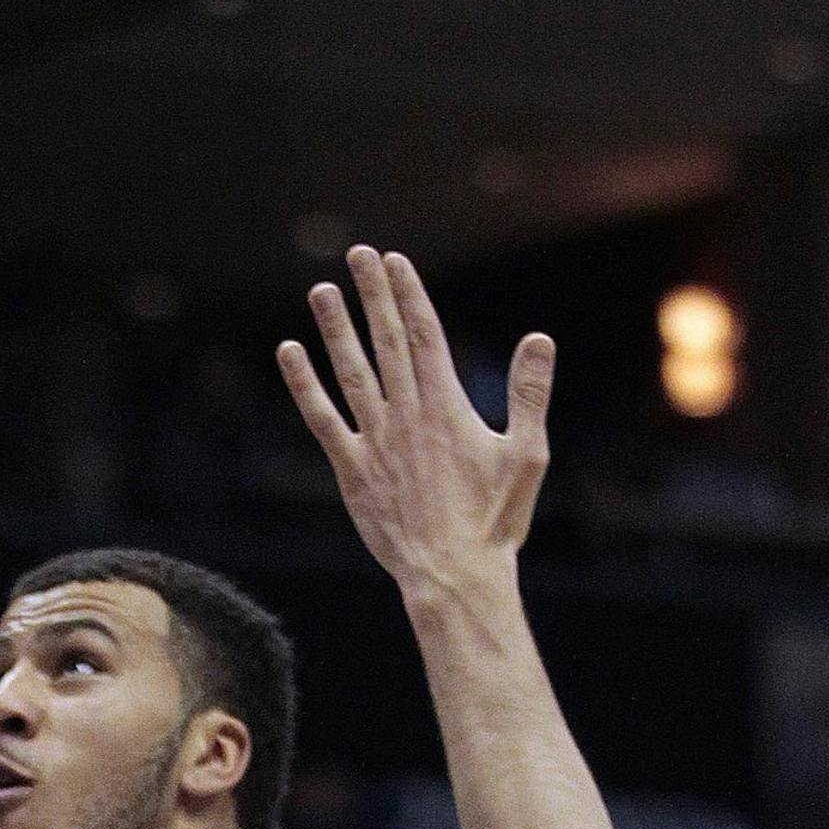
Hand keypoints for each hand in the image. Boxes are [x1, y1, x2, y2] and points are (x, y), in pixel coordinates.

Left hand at [279, 247, 554, 604]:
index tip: (394, 260)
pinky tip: (289, 353)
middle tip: (357, 254)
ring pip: (350, 371)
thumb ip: (529, 394)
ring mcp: (375, 441)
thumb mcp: (526, 454)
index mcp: (447, 406)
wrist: (452, 573)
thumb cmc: (494, 520)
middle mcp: (406, 415)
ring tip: (321, 292)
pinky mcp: (352, 470)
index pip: (424, 334)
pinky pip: (321, 418)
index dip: (407, 293)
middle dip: (373, 295)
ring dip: (335, 329)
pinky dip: (303, 384)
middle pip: (387, 341)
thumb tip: (539, 339)